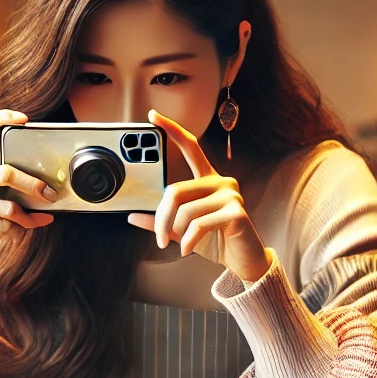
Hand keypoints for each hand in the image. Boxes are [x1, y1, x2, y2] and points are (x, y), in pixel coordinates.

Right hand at [0, 110, 56, 330]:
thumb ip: (9, 186)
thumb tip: (48, 186)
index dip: (0, 118)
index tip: (24, 119)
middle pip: (4, 173)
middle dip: (32, 185)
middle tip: (49, 194)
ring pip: (7, 207)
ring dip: (28, 217)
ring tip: (39, 219)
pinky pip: (4, 225)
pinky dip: (20, 229)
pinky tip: (22, 230)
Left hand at [129, 111, 269, 283]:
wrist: (244, 261)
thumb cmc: (216, 242)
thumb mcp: (182, 230)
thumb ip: (161, 221)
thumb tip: (132, 216)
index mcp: (208, 180)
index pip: (190, 147)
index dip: (171, 130)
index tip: (152, 116)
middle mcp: (221, 181)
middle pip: (175, 190)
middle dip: (161, 218)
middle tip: (159, 239)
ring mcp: (230, 194)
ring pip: (186, 211)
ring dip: (176, 234)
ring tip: (180, 245)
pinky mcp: (236, 211)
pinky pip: (199, 224)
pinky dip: (188, 241)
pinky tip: (188, 250)